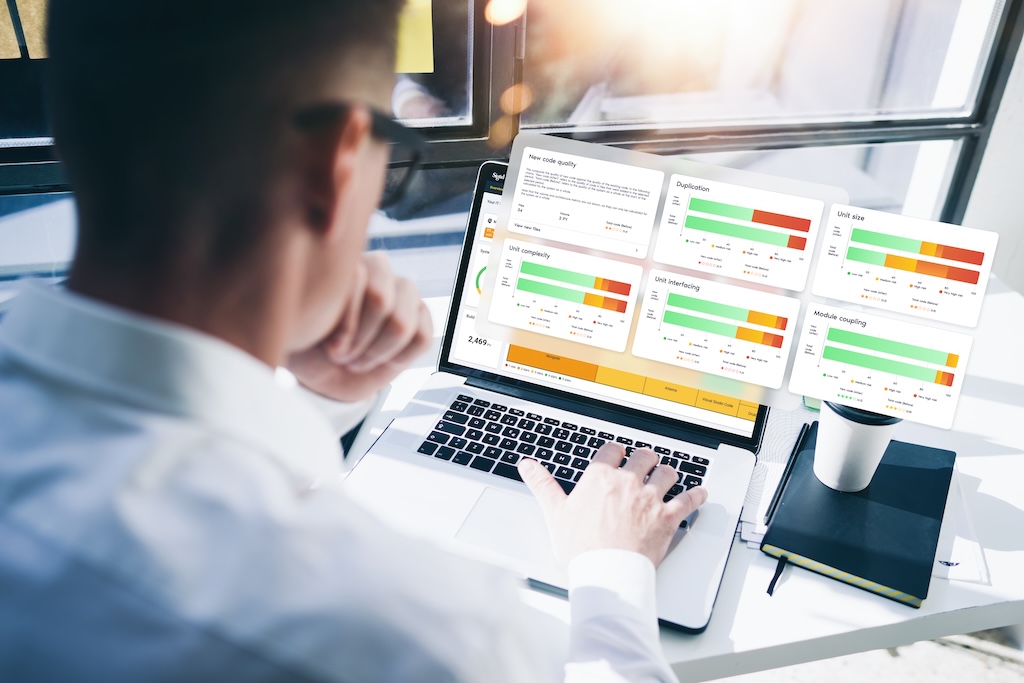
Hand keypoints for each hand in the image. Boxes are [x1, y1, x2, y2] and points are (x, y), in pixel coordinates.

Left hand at [287, 252, 432, 401]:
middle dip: (359, 340)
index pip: (356, 280)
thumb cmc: (308, 345)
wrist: (325, 374)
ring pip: (401, 323)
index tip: (329, 348)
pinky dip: (398, 357)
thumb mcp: (300, 324)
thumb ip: (320, 300)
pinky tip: (380, 359)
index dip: (344, 324)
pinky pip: (422, 338)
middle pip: (379, 301)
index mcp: (346, 261)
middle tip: (341, 355)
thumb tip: (351, 280)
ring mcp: (404, 292)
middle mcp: (379, 269)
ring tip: (357, 359)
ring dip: (376, 352)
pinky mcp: (421, 317)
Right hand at [518, 443, 707, 566]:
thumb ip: (542, 485)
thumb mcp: (555, 513)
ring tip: (665, 475)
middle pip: (643, 456)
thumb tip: (527, 465)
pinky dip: (696, 495)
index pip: (613, 450)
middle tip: (643, 463)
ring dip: (667, 472)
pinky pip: (689, 500)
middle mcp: (629, 482)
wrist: (606, 572)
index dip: (615, 452)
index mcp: (601, 477)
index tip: (616, 456)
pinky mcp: (668, 518)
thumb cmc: (581, 547)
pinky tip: (698, 493)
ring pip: (667, 473)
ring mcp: (651, 499)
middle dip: (643, 458)